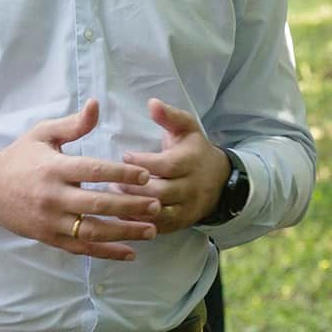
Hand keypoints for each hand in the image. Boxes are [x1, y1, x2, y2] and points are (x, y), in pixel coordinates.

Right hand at [0, 99, 159, 259]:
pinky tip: (130, 253)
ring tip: (152, 230)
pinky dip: (106, 253)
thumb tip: (97, 105)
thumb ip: (73, 124)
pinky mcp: (49, 238)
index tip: (147, 175)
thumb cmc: (20, 157)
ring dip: (124, 233)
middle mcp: (53, 197)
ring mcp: (51, 221)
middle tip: (157, 205)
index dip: (121, 174)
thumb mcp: (42, 134)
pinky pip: (81, 249)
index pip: (93, 171)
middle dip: (129, 206)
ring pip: (92, 232)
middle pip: (96, 204)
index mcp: (54, 168)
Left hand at [120, 99, 233, 233]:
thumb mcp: (187, 128)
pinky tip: (120, 214)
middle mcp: (191, 188)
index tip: (125, 156)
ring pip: (158, 213)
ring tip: (114, 195)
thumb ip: (169, 116)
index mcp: (191, 162)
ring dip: (133, 207)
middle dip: (135, 187)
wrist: (219, 181)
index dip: (144, 163)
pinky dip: (137, 223)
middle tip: (113, 180)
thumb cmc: (194, 150)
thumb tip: (152, 103)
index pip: (167, 166)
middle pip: (161, 192)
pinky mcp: (179, 224)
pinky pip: (157, 228)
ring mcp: (186, 209)